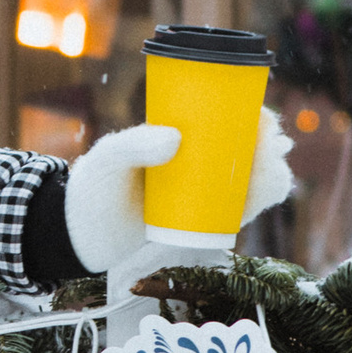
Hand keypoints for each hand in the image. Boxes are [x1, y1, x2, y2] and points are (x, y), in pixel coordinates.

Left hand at [63, 110, 296, 269]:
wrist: (79, 237)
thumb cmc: (92, 189)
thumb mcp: (109, 160)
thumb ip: (133, 145)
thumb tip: (175, 138)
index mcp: (178, 135)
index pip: (223, 117)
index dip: (251, 115)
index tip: (264, 121)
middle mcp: (196, 160)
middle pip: (245, 148)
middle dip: (269, 146)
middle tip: (272, 149)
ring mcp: (202, 191)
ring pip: (250, 178)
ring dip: (271, 173)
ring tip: (269, 176)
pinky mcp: (204, 221)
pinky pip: (241, 209)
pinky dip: (259, 200)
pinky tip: (266, 194)